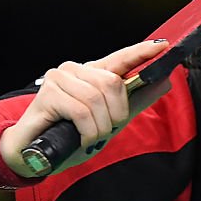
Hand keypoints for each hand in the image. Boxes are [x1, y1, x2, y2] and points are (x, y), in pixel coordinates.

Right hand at [0, 40, 172, 176]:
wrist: (35, 154)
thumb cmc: (71, 135)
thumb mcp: (110, 120)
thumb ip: (135, 101)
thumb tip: (165, 82)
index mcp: (92, 74)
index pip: (121, 58)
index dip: (142, 52)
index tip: (164, 46)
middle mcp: (75, 70)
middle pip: (112, 82)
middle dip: (116, 113)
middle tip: (107, 129)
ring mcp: (59, 79)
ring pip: (97, 98)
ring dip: (100, 126)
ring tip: (91, 136)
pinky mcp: (47, 93)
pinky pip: (81, 111)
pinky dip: (87, 131)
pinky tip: (81, 138)